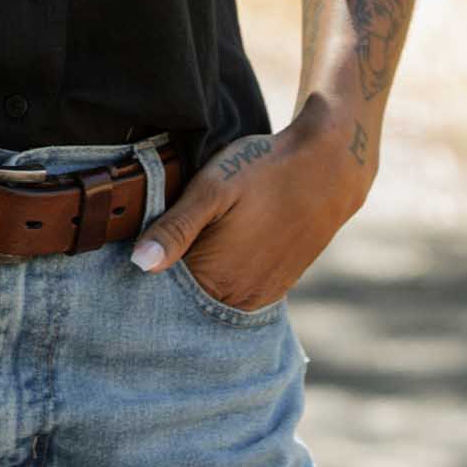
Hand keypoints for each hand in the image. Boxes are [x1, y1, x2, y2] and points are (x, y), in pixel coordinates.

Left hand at [129, 111, 368, 309]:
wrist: (329, 167)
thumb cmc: (265, 171)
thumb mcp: (212, 189)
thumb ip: (175, 228)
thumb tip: (140, 264)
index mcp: (216, 279)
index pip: (162, 291)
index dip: (150, 265)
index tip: (138, 244)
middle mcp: (238, 298)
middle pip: (186, 296)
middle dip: (171, 273)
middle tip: (172, 232)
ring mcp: (260, 295)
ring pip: (211, 293)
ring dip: (198, 273)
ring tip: (202, 234)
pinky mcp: (277, 286)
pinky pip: (236, 289)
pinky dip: (223, 273)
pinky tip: (223, 243)